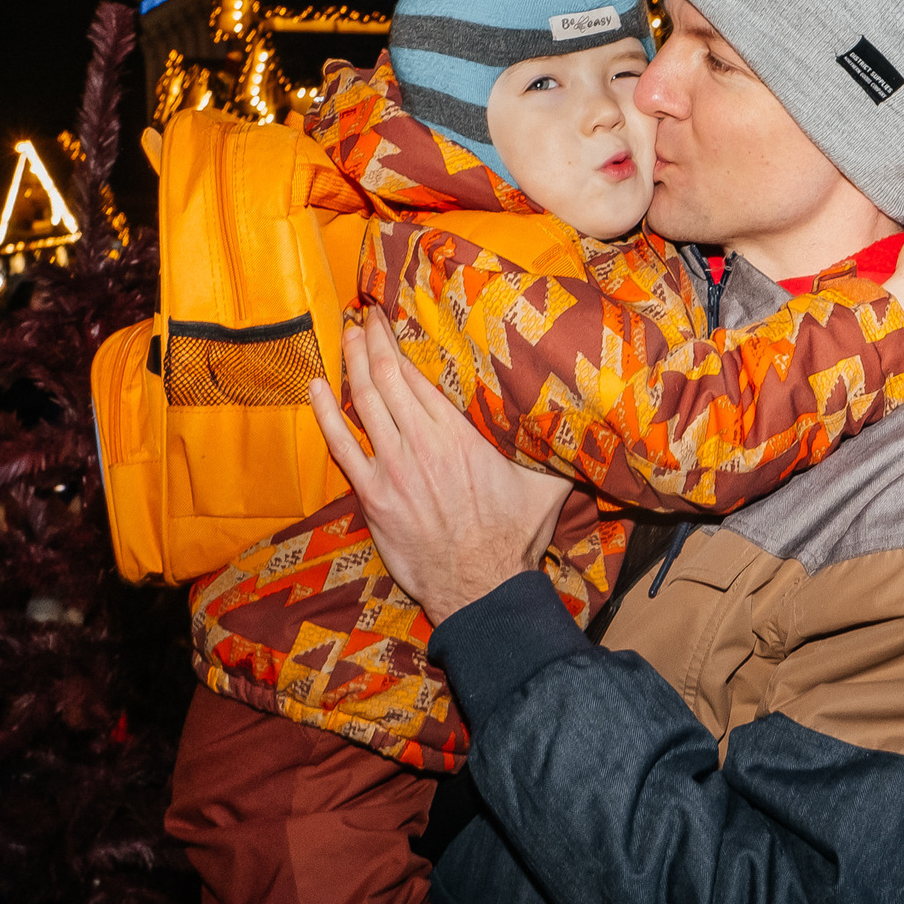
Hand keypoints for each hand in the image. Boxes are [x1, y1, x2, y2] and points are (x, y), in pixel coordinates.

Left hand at [309, 309, 571, 625]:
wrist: (481, 586)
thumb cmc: (512, 538)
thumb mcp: (547, 486)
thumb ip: (557, 452)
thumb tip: (588, 426)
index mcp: (459, 433)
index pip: (418, 375)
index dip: (398, 342)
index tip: (390, 320)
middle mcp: (422, 441)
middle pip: (386, 377)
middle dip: (371, 341)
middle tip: (363, 317)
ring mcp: (393, 467)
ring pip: (363, 402)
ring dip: (350, 365)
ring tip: (345, 337)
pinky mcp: (373, 495)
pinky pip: (341, 445)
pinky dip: (325, 413)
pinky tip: (316, 388)